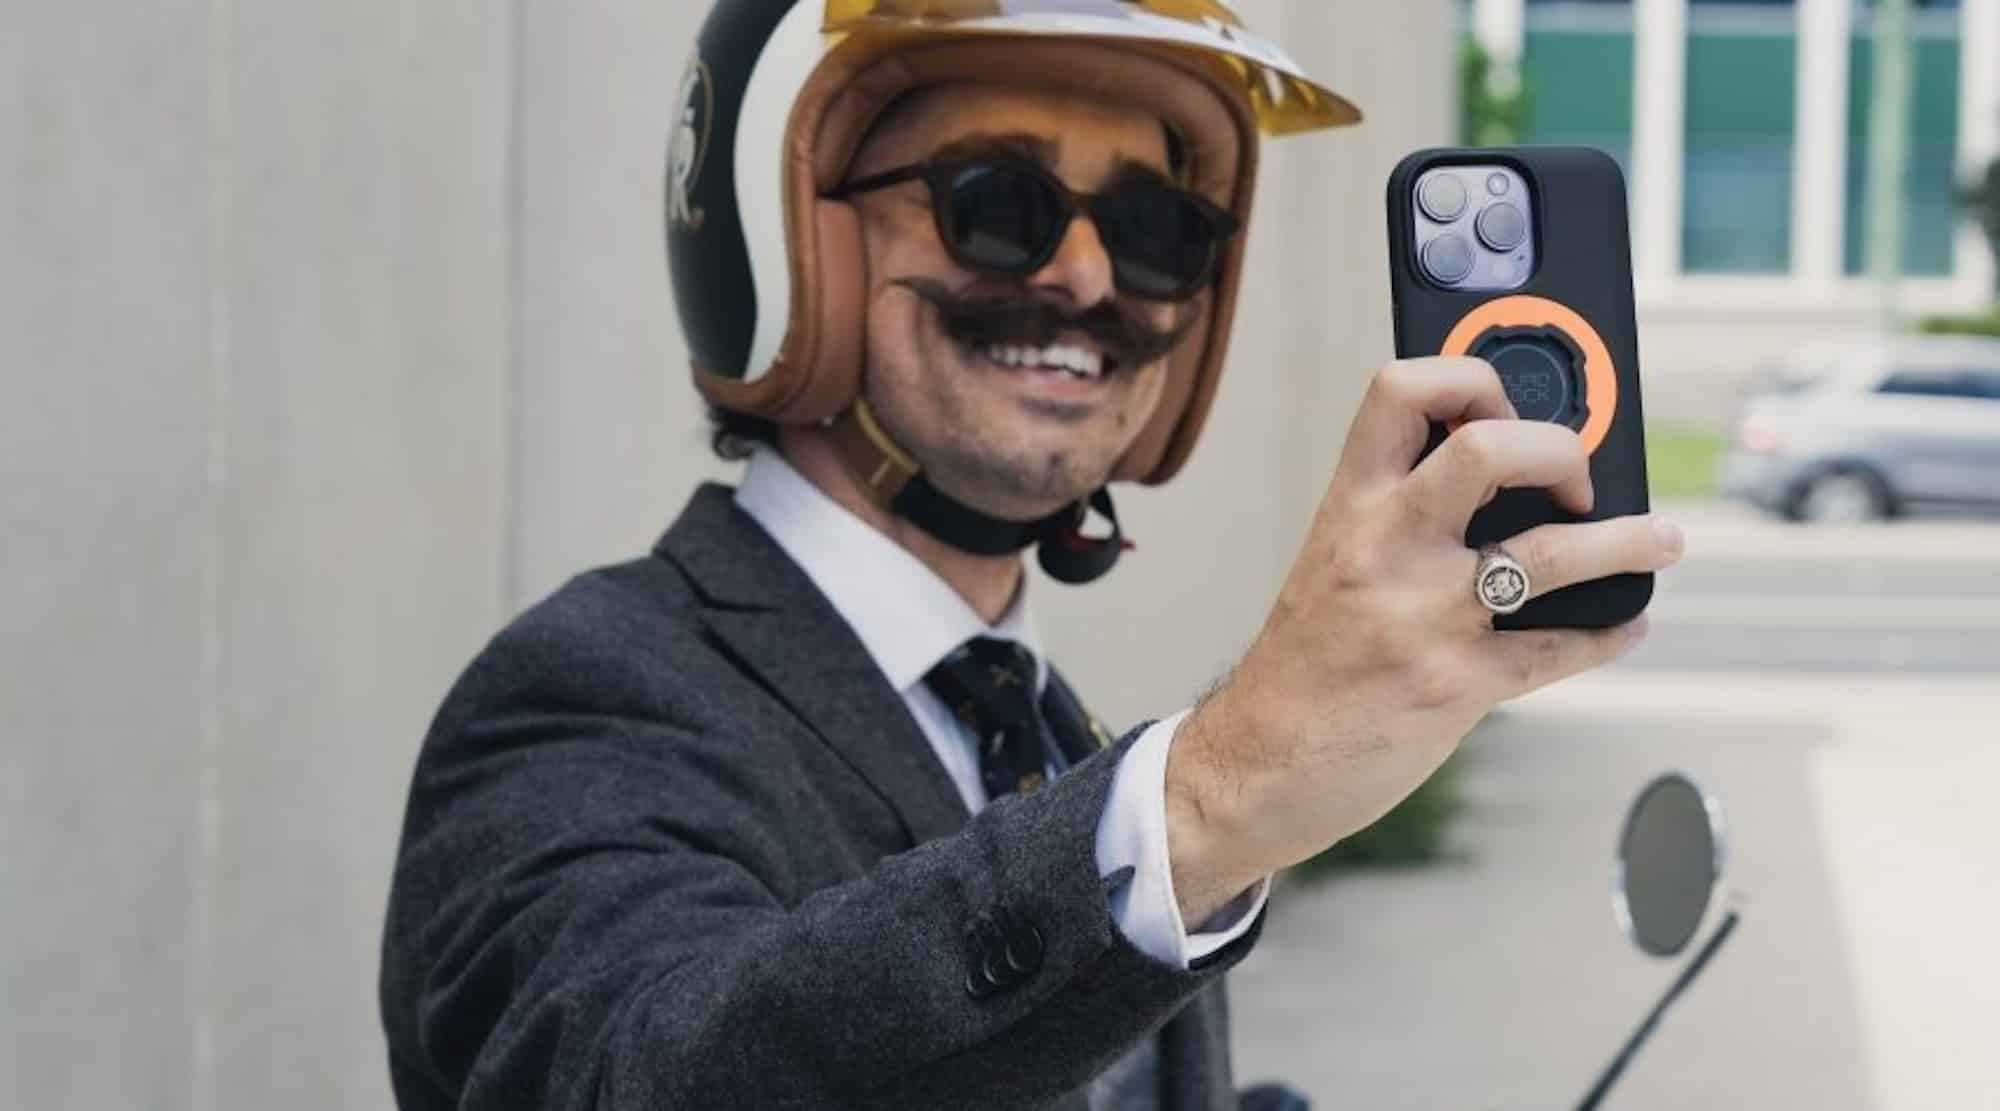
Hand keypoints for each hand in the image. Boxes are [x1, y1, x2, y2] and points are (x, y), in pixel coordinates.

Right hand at [1163, 356, 1684, 921]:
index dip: (1468, 377)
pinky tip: (1624, 622)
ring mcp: (1423, 618)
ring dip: (1627, 542)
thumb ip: (1401, 520)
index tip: (1505, 400)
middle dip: (1560, 451)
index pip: (1401, 391)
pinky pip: (1557, 649)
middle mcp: (1384, 549)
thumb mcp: (1333, 564)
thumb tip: (1503, 480)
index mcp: (1348, 508)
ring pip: (1551, 554)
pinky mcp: (1455, 686)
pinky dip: (1607, 632)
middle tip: (1576, 480)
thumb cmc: (1299, 666)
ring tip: (1661, 541)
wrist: (1255, 765)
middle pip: (1489, 448)